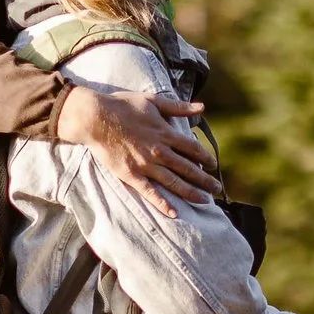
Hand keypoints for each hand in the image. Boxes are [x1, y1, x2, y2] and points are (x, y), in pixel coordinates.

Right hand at [58, 86, 222, 217]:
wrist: (96, 118)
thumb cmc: (123, 106)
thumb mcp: (153, 100)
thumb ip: (179, 107)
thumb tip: (202, 107)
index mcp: (166, 133)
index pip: (192, 149)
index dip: (205, 158)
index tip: (213, 166)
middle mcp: (159, 151)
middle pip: (188, 168)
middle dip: (204, 180)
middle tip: (217, 189)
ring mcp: (146, 165)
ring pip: (174, 182)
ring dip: (191, 192)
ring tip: (205, 201)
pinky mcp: (131, 175)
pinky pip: (150, 192)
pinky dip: (163, 203)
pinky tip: (174, 213)